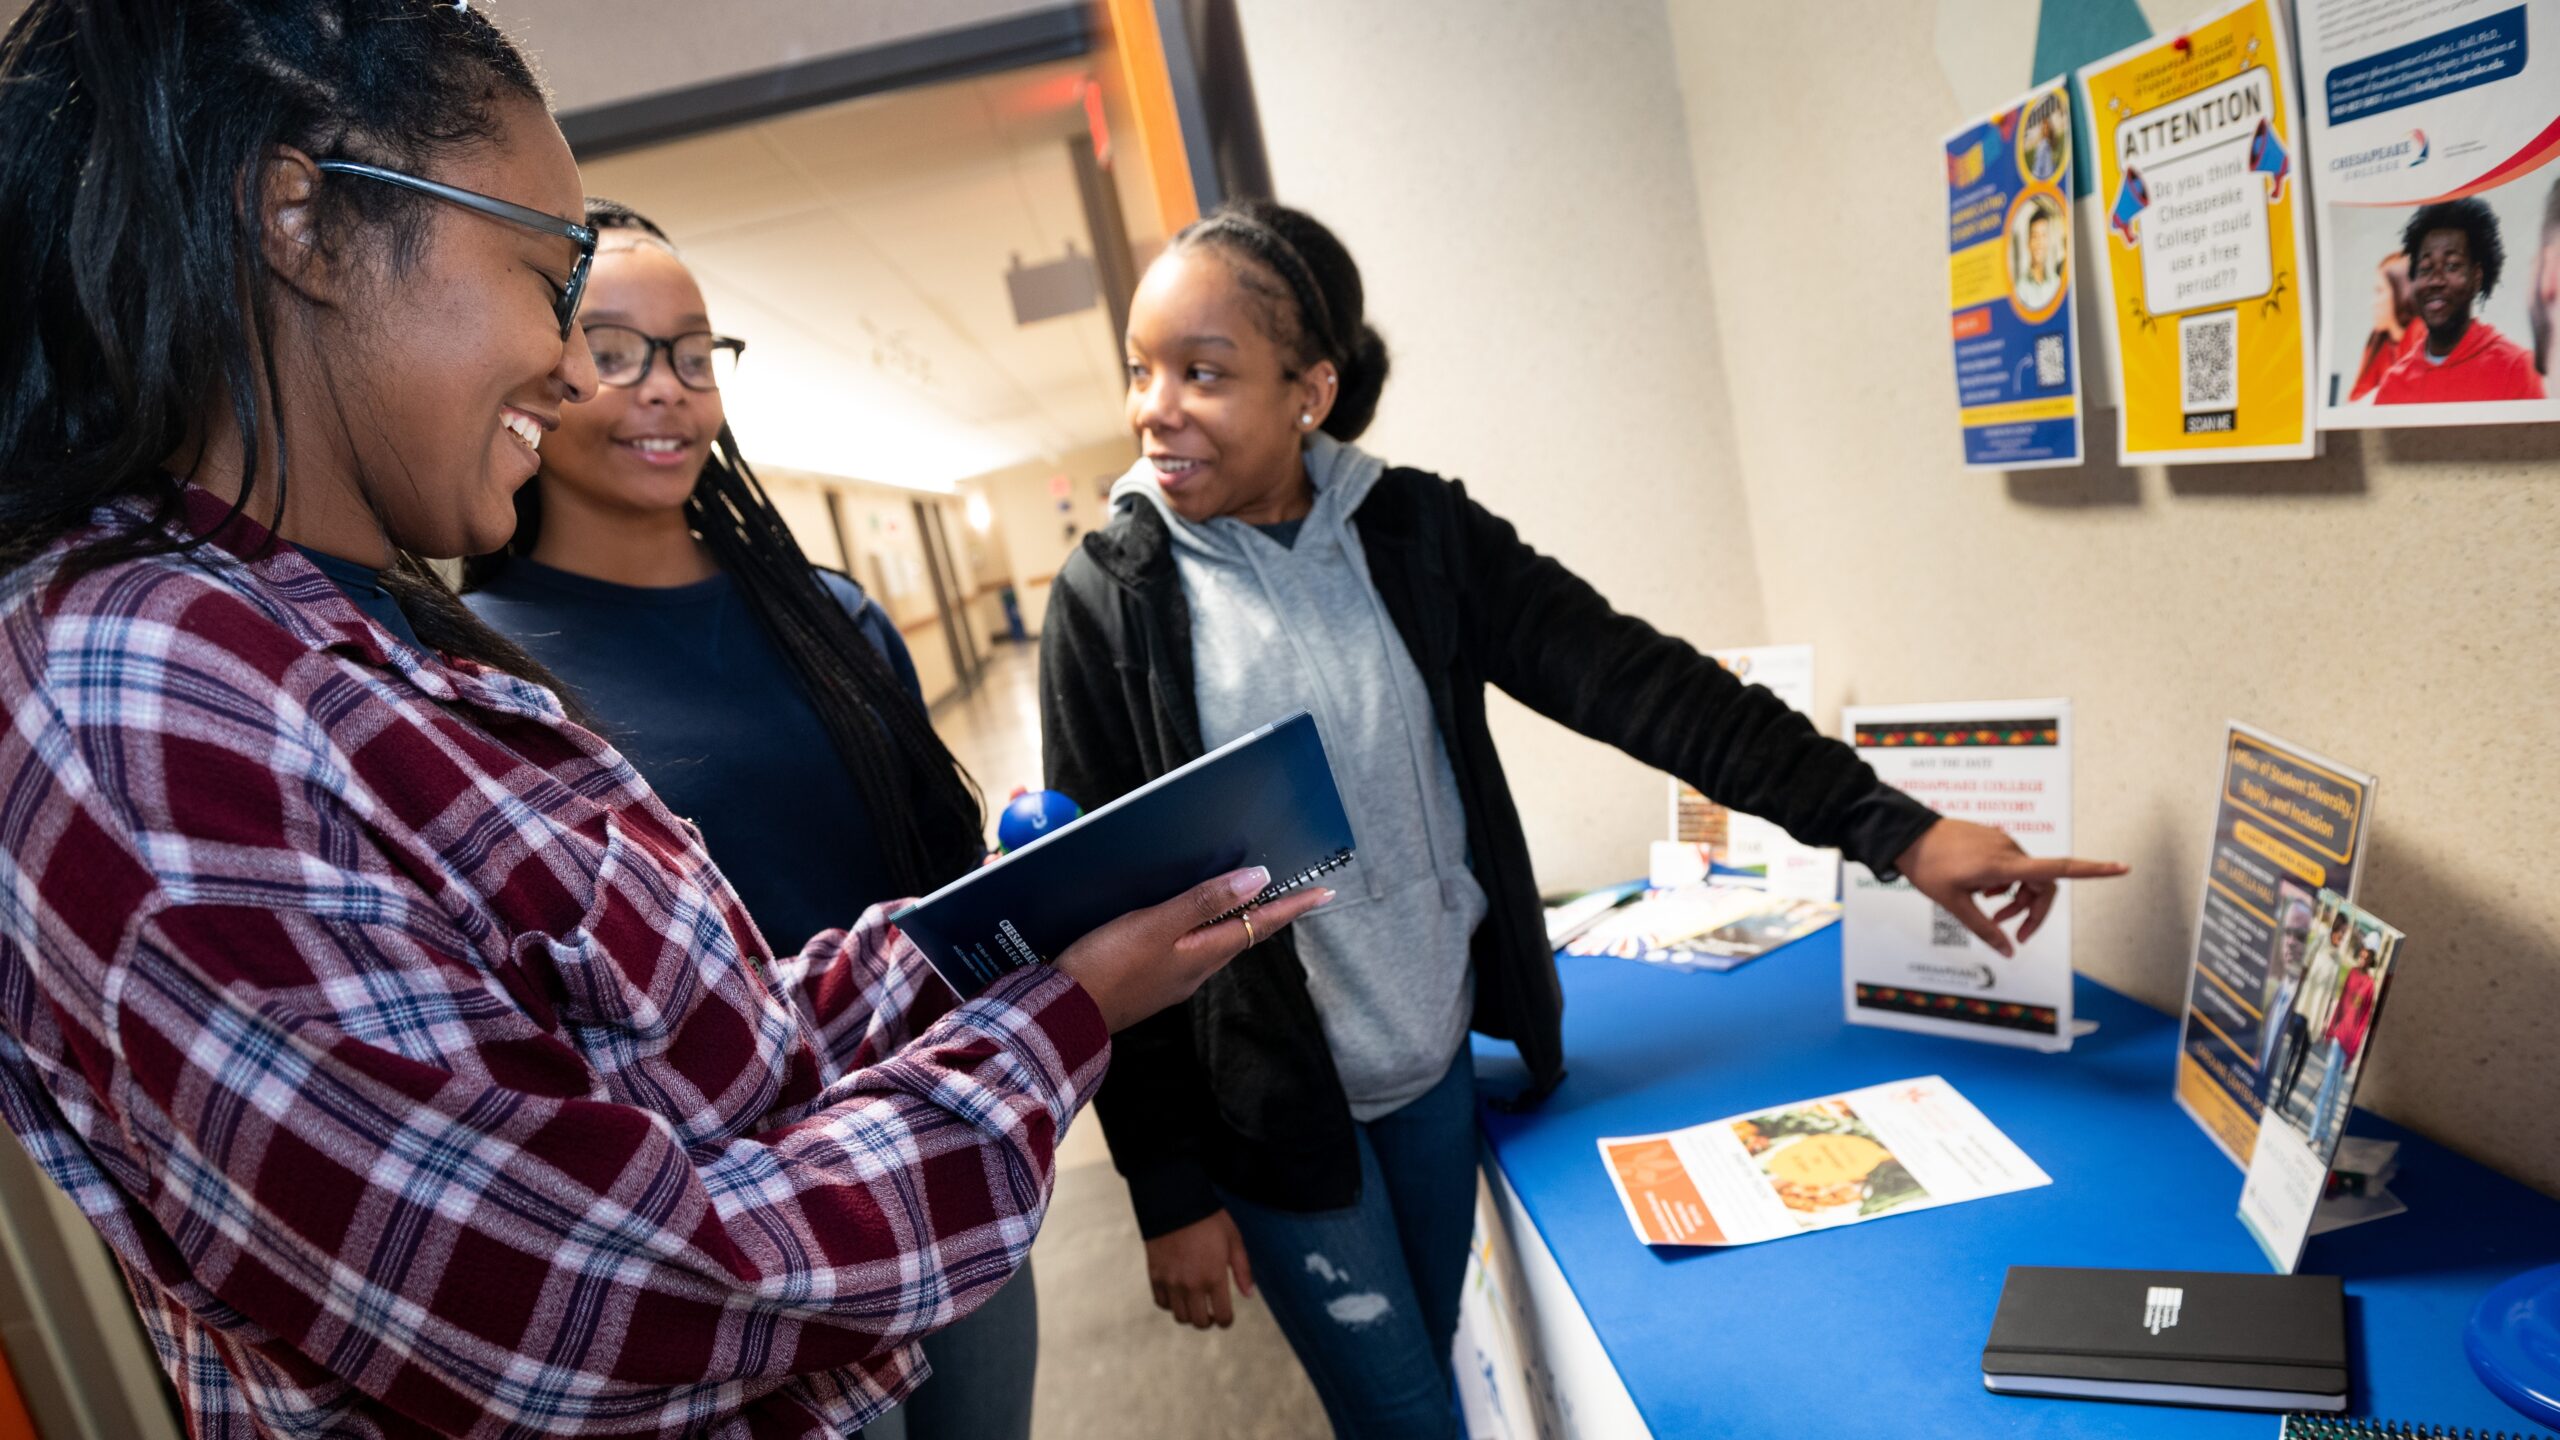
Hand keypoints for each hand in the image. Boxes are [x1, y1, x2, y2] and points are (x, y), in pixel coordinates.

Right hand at [1054, 868, 1332, 1031]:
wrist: (1061, 1015)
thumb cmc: (1107, 967)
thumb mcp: (1157, 926)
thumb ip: (1205, 902)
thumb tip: (1259, 879)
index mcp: (1202, 955)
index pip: (1260, 924)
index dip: (1292, 906)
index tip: (1325, 892)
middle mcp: (1194, 970)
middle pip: (1241, 934)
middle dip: (1267, 912)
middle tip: (1293, 893)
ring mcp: (1170, 978)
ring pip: (1213, 943)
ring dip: (1234, 920)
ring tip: (1248, 901)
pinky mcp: (1146, 980)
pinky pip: (1186, 949)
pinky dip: (1199, 929)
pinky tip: (1186, 921)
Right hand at [1145, 1208, 1254, 1328]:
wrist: (1175, 1203)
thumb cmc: (1209, 1220)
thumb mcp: (1234, 1240)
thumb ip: (1243, 1270)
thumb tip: (1249, 1295)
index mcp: (1214, 1277)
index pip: (1222, 1317)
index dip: (1226, 1321)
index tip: (1226, 1317)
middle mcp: (1191, 1285)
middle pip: (1199, 1322)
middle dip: (1208, 1321)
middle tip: (1211, 1312)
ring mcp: (1171, 1282)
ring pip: (1180, 1317)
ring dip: (1190, 1314)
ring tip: (1195, 1303)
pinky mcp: (1155, 1276)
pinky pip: (1161, 1303)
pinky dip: (1170, 1304)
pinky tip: (1178, 1294)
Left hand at [1893, 818, 2126, 957]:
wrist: (1906, 835)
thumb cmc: (1928, 868)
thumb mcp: (1955, 905)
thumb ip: (1985, 929)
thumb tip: (2008, 951)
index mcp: (2004, 864)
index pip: (2058, 868)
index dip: (2093, 871)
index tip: (2122, 868)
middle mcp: (2010, 849)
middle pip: (2043, 884)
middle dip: (2033, 911)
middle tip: (2013, 933)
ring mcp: (2002, 841)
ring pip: (2027, 876)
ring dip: (2017, 899)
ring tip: (1991, 910)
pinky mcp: (1994, 838)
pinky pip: (2012, 865)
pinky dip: (2006, 884)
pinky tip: (1984, 891)